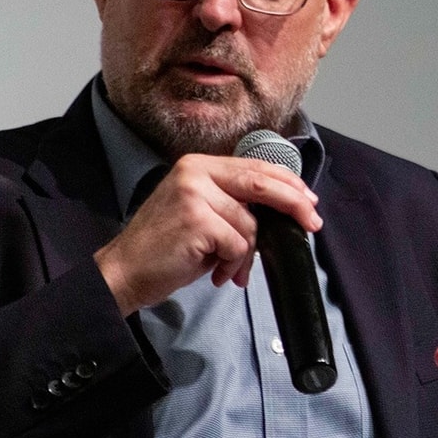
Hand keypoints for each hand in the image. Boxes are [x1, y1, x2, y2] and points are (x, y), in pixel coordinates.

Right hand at [94, 154, 320, 313]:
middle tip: (312, 224)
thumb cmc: (165, 249)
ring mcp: (195, 194)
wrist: (125, 271)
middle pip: (261, 184)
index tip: (308, 200)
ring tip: (225, 268)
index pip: (254, 167)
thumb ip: (233, 204)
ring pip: (250, 225)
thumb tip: (280, 212)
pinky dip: (231, 264)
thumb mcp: (201, 213)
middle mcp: (196, 172)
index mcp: (199, 165)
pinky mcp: (196, 220)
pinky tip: (213, 271)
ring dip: (245, 255)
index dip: (287, 183)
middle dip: (294, 205)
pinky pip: (238, 244)